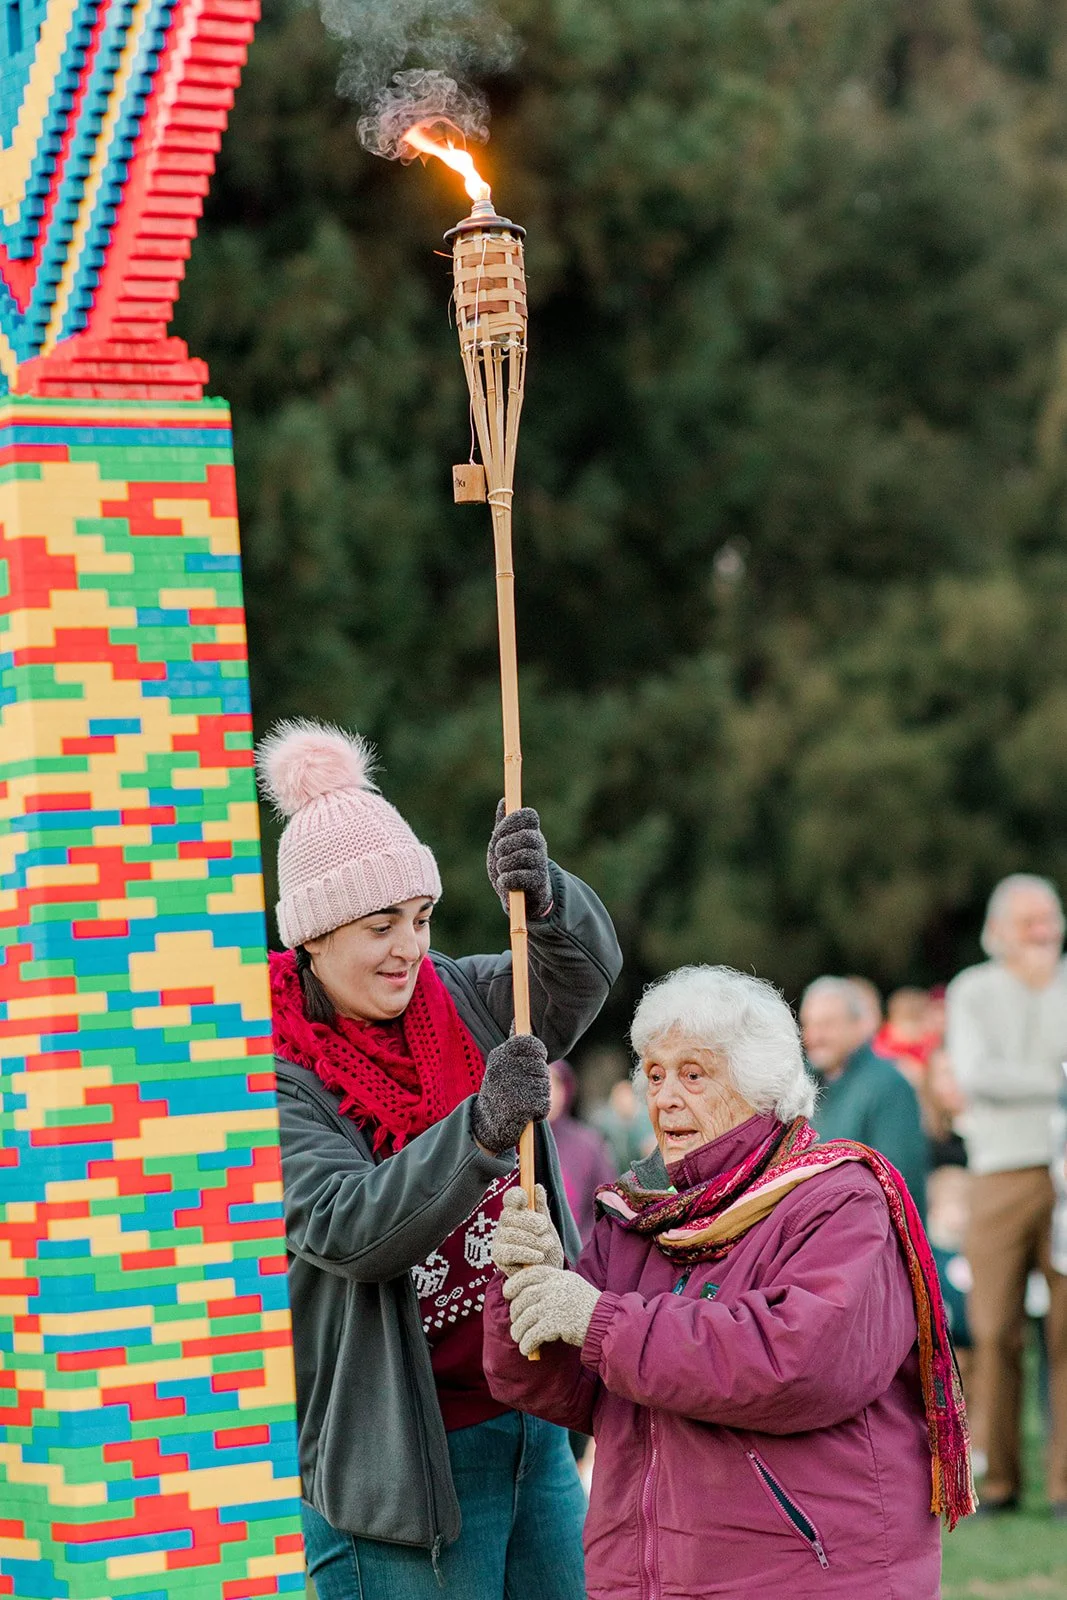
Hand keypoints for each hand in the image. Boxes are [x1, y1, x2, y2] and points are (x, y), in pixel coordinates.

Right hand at [472, 1034, 550, 1154]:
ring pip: (545, 1086)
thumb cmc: (499, 1092)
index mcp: (499, 1056)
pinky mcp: (522, 1107)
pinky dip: (540, 1111)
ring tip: (521, 1101)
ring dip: (539, 1096)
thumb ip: (513, 1046)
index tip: (534, 1060)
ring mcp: (513, 1088)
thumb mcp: (501, 1065)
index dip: (537, 1051)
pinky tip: (525, 1114)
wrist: (484, 1127)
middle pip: (541, 1067)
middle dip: (539, 1079)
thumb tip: (518, 1021)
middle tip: (522, 1089)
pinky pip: (545, 1104)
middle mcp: (504, 1069)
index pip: (529, 1043)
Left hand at [486, 801, 552, 920]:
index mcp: (531, 832)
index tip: (499, 831)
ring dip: (504, 864)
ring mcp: (541, 864)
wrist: (522, 897)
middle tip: (498, 852)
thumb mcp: (503, 844)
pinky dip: (507, 879)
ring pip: (523, 856)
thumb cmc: (511, 866)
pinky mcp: (539, 883)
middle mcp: (540, 845)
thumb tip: (504, 801)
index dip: (512, 820)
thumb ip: (503, 824)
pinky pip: (521, 876)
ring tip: (501, 869)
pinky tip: (505, 882)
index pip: (529, 816)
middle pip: (526, 835)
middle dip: (506, 844)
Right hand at [492, 1184, 564, 1275]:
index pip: (511, 1198)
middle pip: (510, 1214)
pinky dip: (526, 1253)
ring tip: (546, 1246)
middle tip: (544, 1229)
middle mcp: (505, 1224)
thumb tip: (537, 1187)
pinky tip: (539, 1256)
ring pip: (511, 1233)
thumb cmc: (547, 1250)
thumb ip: (541, 1209)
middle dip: (530, 1221)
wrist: (548, 1275)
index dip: (516, 1195)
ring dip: (533, 1240)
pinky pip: (510, 1251)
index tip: (526, 1199)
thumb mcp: (548, 1229)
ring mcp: (499, 1239)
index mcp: (517, 1212)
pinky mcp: (498, 1255)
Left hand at [503, 1264, 601, 1357]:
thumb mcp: (571, 1285)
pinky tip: (526, 1349)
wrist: (606, 1322)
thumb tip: (526, 1292)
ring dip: (518, 1331)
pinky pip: (532, 1335)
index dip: (514, 1283)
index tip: (508, 1293)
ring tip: (519, 1338)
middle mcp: (553, 1287)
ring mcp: (553, 1305)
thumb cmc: (588, 1306)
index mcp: (557, 1276)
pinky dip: (526, 1344)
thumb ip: (552, 1284)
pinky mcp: (554, 1324)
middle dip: (515, 1313)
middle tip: (516, 1323)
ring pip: (524, 1318)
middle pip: (522, 1299)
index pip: (528, 1274)